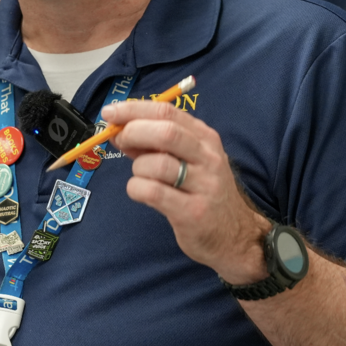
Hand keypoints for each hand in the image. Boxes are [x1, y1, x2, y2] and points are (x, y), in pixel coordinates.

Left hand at [102, 100, 271, 283]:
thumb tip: (118, 130)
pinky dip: (137, 189)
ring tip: (141, 176)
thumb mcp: (186, 161)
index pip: (167, 112)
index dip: (134, 109)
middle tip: (119, 141)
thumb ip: (153, 145)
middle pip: (166, 132)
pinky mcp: (193, 212)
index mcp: (205, 138)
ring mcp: (204, 185)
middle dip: (133, 132)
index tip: (110, 112)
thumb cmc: (203, 192)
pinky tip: (140, 192)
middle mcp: (208, 157)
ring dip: (137, 168)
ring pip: (158, 164)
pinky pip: (154, 193)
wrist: (235, 235)